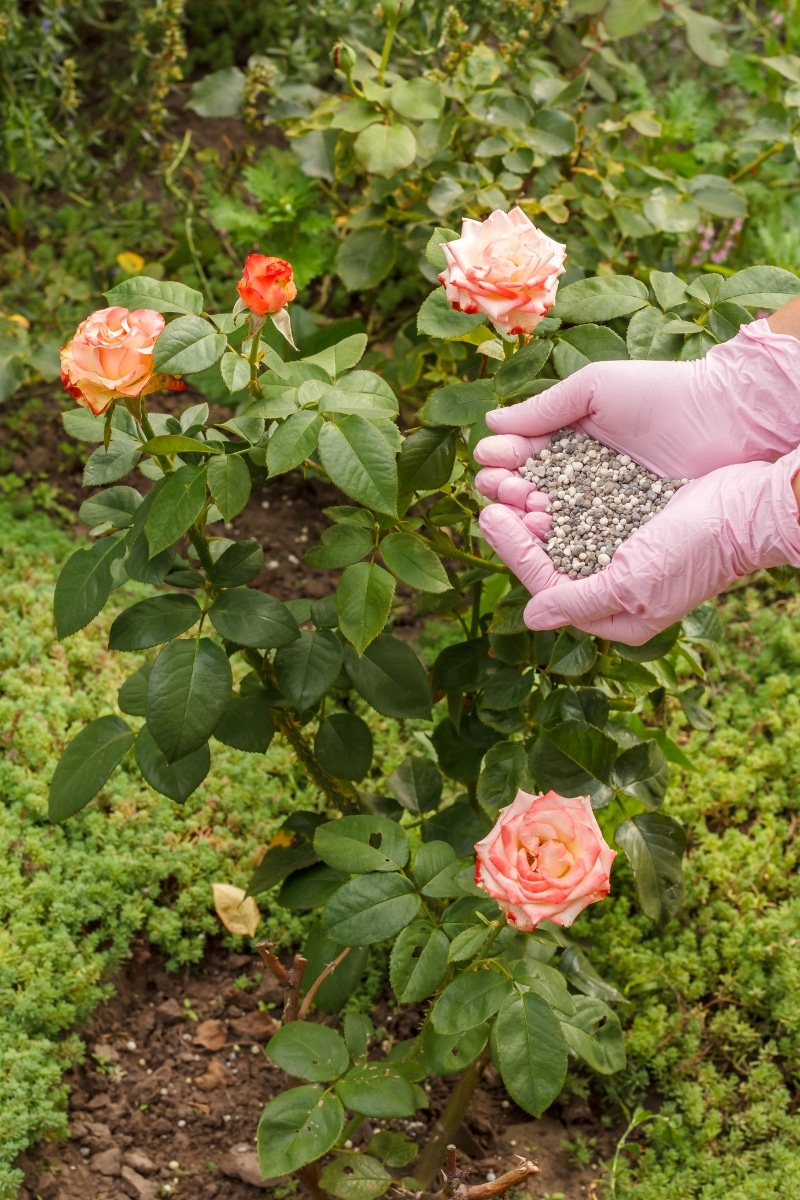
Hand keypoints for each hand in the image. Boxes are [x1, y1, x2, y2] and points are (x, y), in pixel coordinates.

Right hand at [474, 319, 799, 511]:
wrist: (723, 417)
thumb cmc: (661, 392)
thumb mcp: (595, 389)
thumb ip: (542, 409)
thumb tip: (489, 423)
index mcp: (571, 439)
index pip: (524, 455)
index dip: (503, 459)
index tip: (489, 459)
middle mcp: (581, 476)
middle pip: (530, 490)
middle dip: (506, 489)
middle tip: (497, 487)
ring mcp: (602, 506)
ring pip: (552, 517)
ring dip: (525, 514)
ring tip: (517, 507)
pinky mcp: (624, 531)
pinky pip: (584, 537)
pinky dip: (560, 534)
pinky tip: (542, 528)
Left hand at [478, 448, 799, 643]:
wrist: (748, 507)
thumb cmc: (695, 551)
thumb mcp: (632, 585)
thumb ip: (578, 601)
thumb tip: (529, 618)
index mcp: (614, 616)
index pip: (546, 585)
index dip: (513, 551)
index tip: (490, 516)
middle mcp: (614, 588)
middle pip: (550, 558)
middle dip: (518, 527)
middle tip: (489, 492)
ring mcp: (623, 553)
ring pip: (563, 532)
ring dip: (534, 505)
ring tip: (509, 479)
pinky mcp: (633, 521)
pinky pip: (585, 510)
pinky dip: (562, 493)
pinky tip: (541, 473)